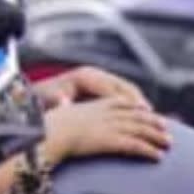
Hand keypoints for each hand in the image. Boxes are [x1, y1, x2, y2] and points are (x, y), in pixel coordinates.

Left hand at [33, 67, 149, 109]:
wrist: (40, 93)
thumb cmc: (46, 98)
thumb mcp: (51, 99)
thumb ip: (60, 101)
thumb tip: (63, 102)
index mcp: (85, 76)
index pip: (112, 88)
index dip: (127, 100)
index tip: (140, 112)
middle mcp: (95, 74)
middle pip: (124, 87)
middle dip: (139, 101)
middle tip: (153, 117)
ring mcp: (99, 79)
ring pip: (127, 90)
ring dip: (139, 103)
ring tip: (152, 118)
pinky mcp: (101, 86)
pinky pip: (122, 94)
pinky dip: (133, 104)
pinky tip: (141, 117)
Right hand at [43, 97, 170, 164]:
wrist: (50, 133)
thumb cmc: (50, 128)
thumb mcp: (62, 115)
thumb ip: (70, 115)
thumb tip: (66, 118)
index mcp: (96, 105)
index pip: (123, 103)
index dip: (137, 108)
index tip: (148, 112)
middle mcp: (107, 114)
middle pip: (137, 116)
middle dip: (154, 122)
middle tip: (167, 129)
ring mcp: (111, 127)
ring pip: (141, 130)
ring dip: (157, 137)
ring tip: (169, 144)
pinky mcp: (112, 141)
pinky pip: (136, 146)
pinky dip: (149, 151)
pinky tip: (158, 157)